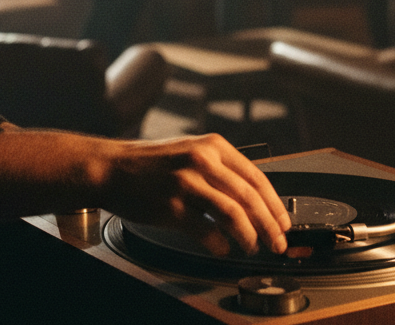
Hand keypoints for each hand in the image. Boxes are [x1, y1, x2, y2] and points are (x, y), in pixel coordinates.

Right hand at [98, 134, 290, 255]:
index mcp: (212, 146)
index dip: (275, 204)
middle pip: (249, 197)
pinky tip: (222, 248)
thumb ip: (220, 169)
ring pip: (233, 214)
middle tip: (277, 242)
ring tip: (252, 247)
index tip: (284, 222)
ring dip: (249, 236)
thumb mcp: (190, 151)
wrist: (111, 168)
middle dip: (270, 225)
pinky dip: (219, 244)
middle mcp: (202, 160)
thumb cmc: (150, 164)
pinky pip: (206, 231)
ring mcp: (186, 183)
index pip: (256, 176)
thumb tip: (253, 199)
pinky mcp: (172, 206)